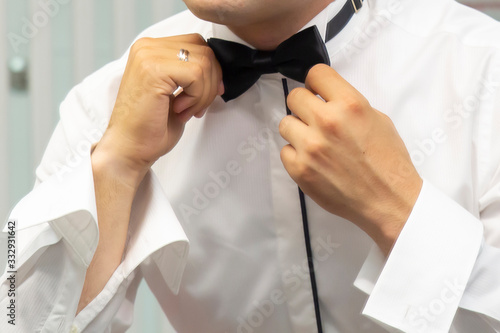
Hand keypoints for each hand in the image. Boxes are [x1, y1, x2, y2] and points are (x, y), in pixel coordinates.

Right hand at [94, 34, 223, 188]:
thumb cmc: (150, 128)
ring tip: (186, 110)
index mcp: (151, 49)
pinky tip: (180, 109)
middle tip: (196, 107)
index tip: (206, 96)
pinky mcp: (154, 69)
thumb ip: (192, 75)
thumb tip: (218, 73)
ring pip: (204, 63)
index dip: (211, 71)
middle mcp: (147, 47)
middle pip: (204, 50)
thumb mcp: (176, 93)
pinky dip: (197, 96)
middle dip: (211, 83)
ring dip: (203, 94)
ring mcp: (148, 56)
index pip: (197, 44)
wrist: (129, 149)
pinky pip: (196, 74)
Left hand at [279, 64, 422, 254]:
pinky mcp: (300, 170)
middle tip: (315, 119)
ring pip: (285, 123)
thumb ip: (348, 105)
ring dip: (297, 130)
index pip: (315, 73)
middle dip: (304, 105)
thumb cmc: (388, 161)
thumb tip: (326, 98)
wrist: (389, 200)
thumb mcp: (377, 119)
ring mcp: (310, 147)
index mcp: (349, 104)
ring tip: (314, 142)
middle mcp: (327, 121)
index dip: (316, 83)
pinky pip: (284, 151)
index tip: (318, 92)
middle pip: (294, 96)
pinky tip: (312, 161)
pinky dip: (295, 154)